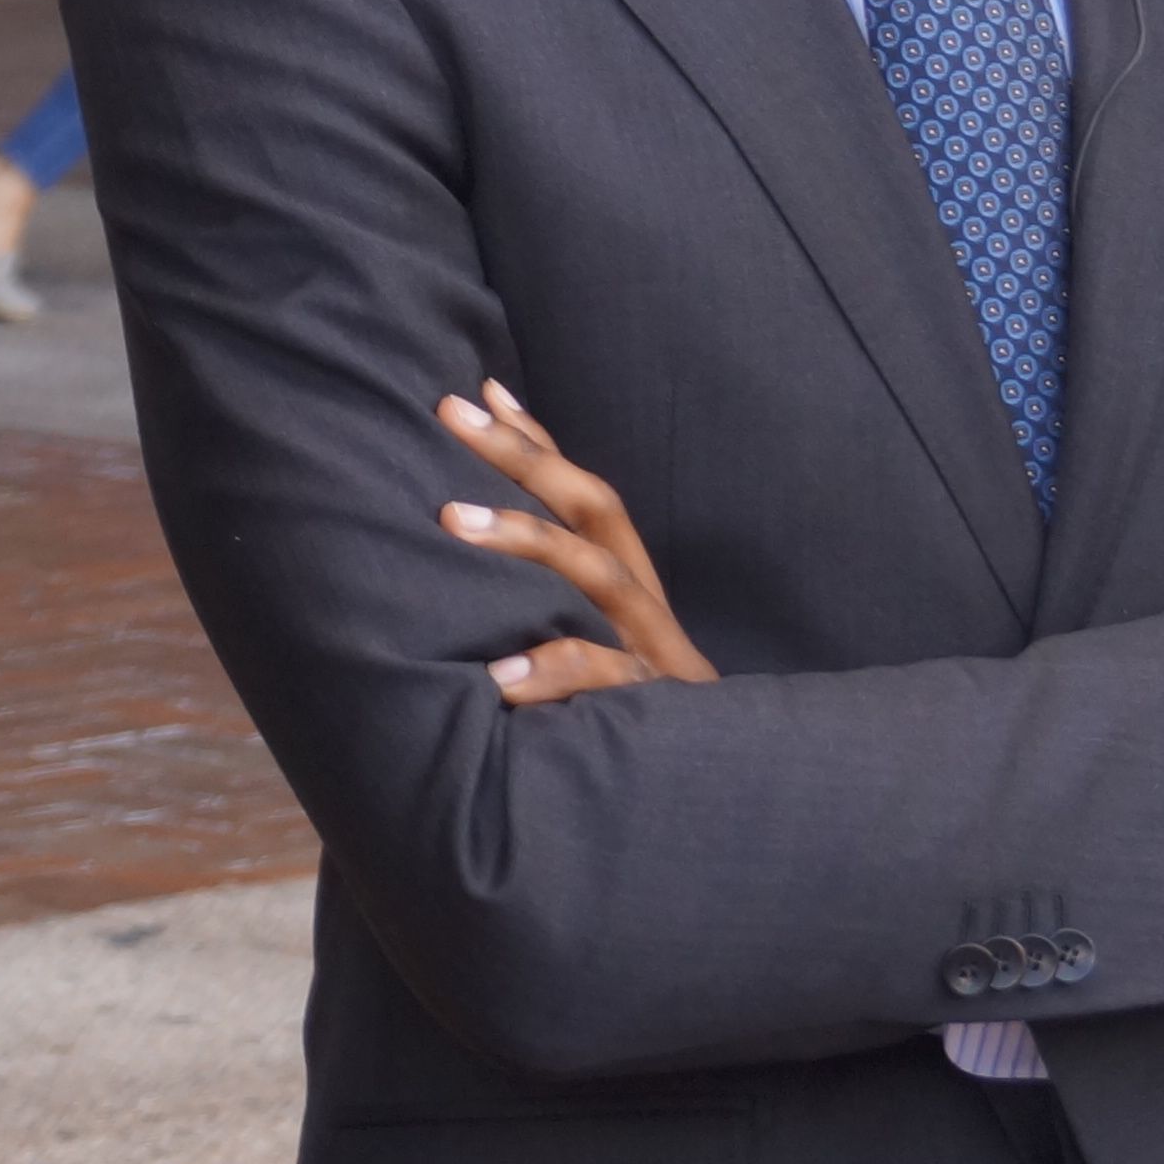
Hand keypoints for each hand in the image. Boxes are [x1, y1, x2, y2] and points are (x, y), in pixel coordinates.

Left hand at [437, 382, 716, 702]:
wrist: (714, 772)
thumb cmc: (634, 696)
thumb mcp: (595, 631)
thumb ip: (548, 584)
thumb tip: (470, 527)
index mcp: (627, 574)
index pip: (582, 490)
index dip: (534, 438)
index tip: (476, 392)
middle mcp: (640, 596)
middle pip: (591, 504)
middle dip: (521, 454)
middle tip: (450, 414)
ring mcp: (650, 643)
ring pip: (597, 574)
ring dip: (526, 538)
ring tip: (452, 518)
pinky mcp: (653, 699)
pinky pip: (606, 676)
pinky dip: (555, 671)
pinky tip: (501, 678)